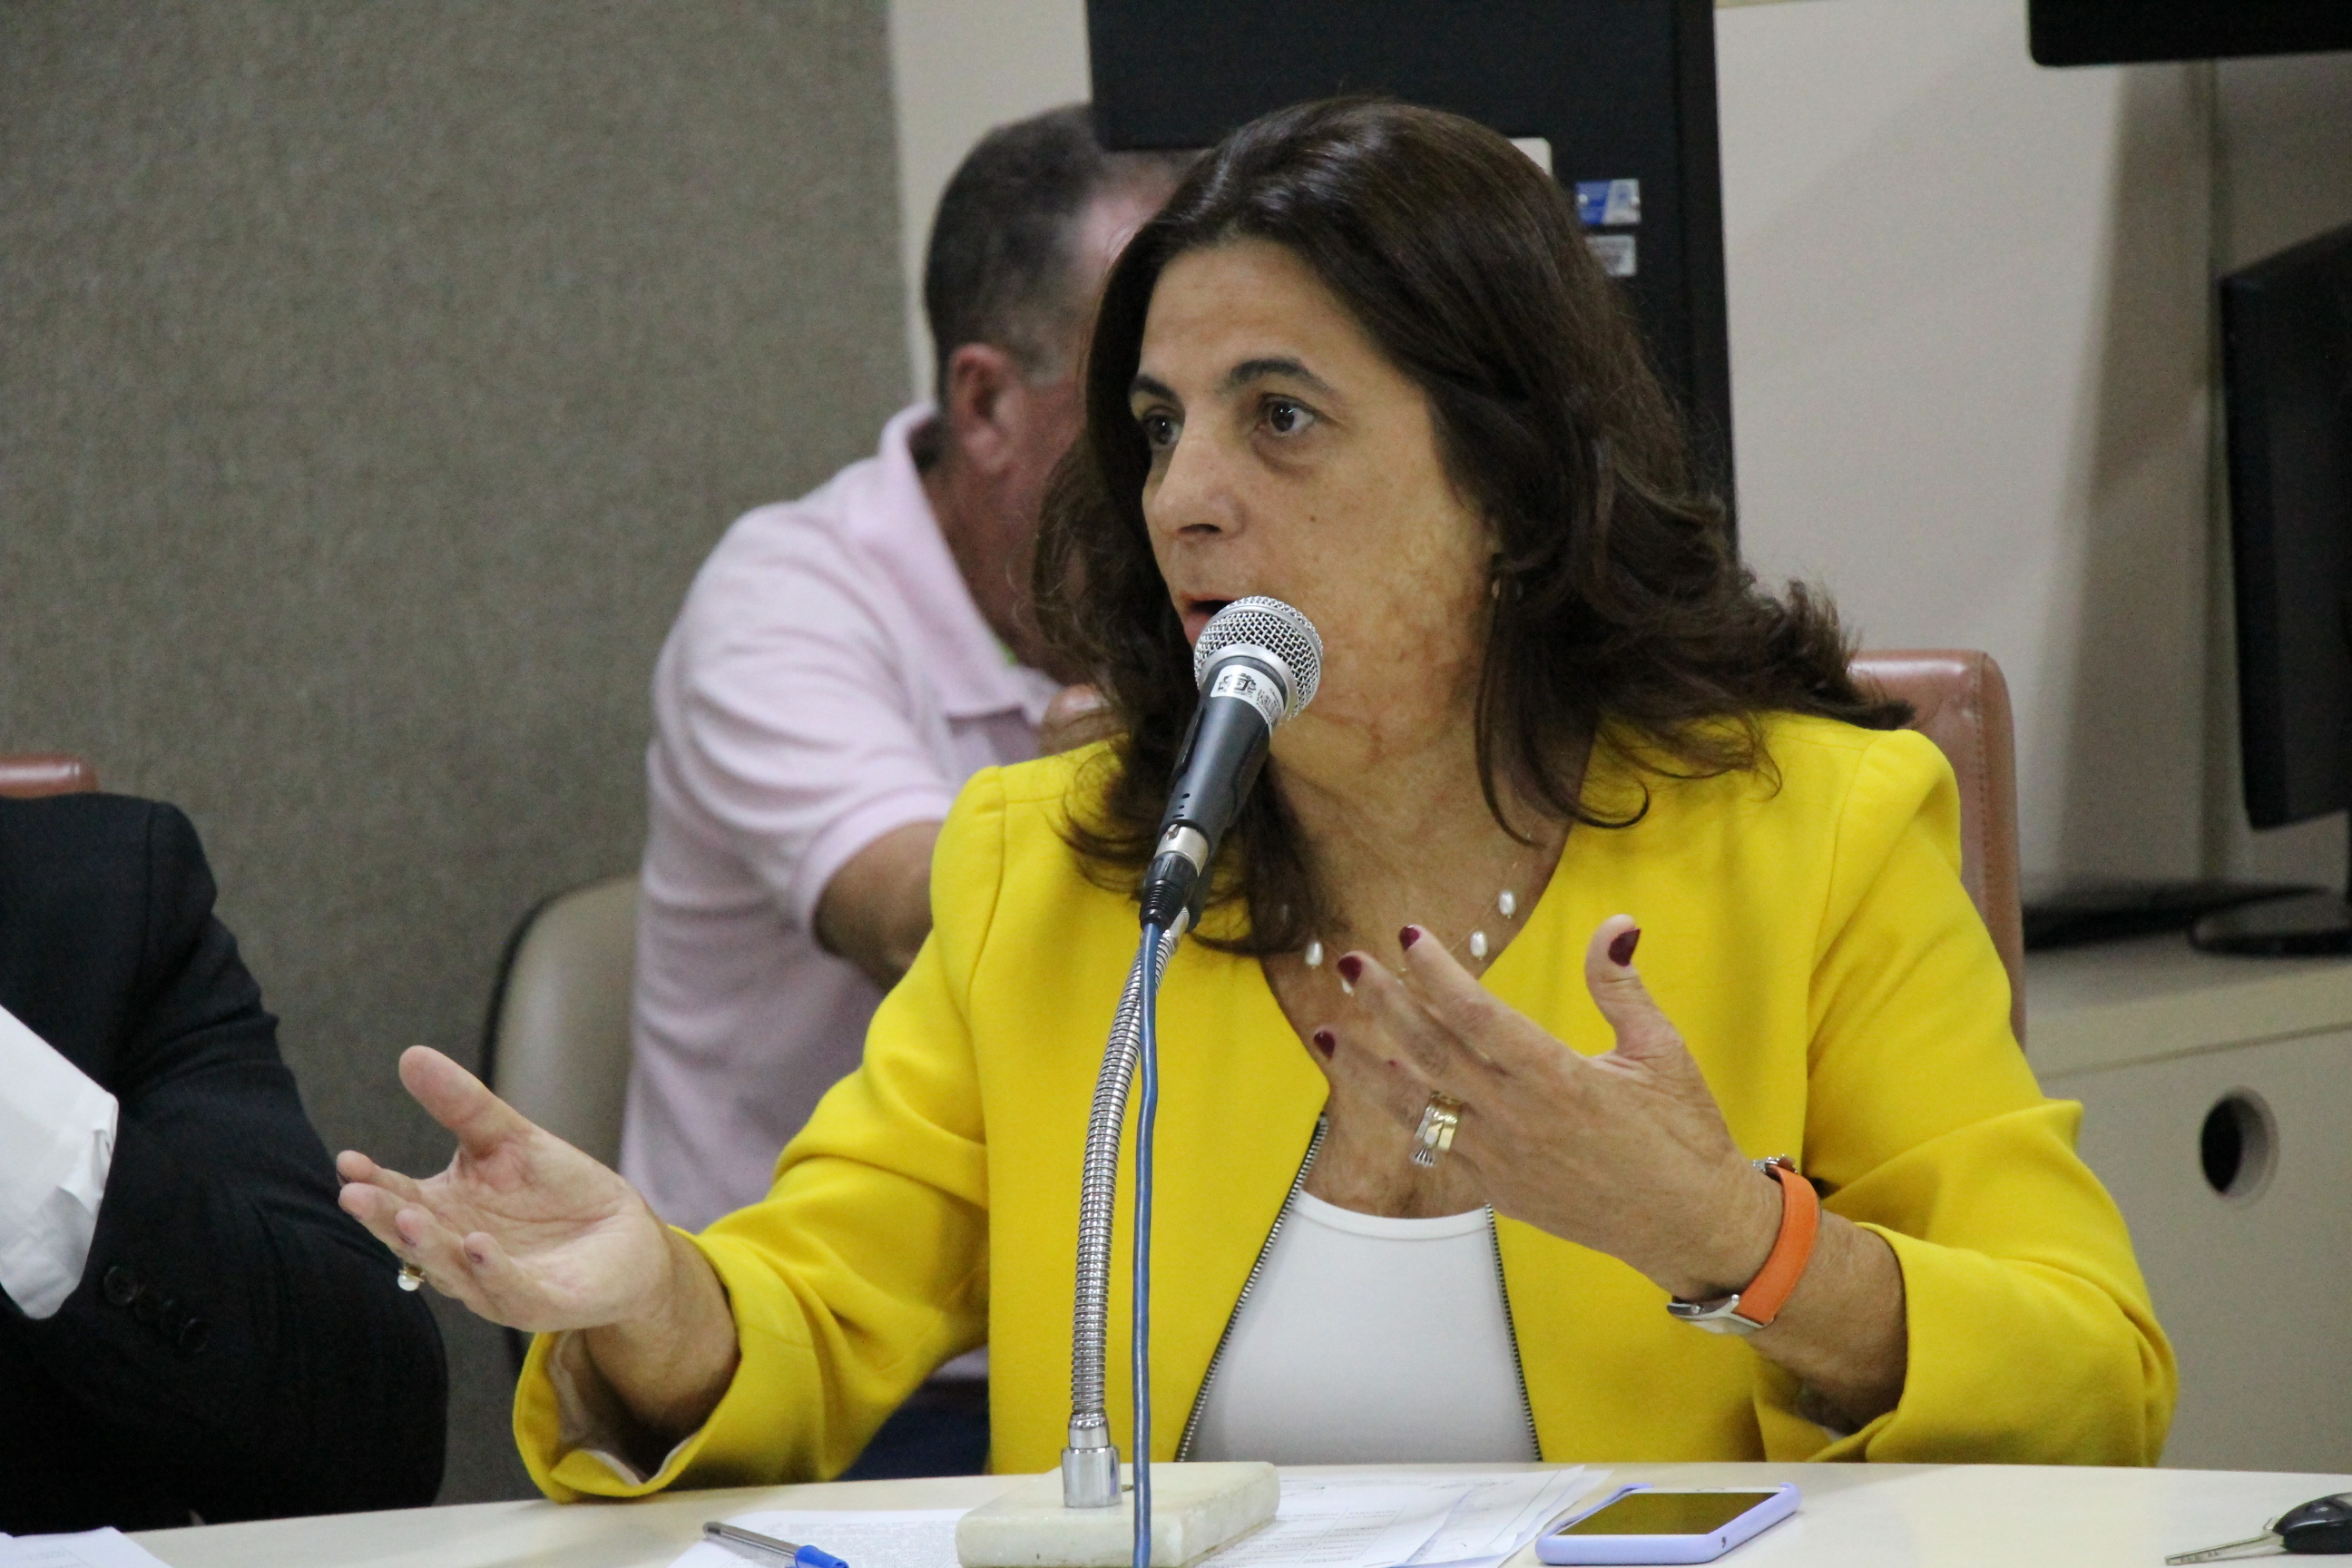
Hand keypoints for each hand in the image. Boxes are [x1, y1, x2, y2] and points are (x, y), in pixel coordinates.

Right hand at [340, 1046, 741, 1446]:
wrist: (625, 1237)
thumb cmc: (558, 1190)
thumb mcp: (510, 1139)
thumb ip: (463, 1106)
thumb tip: (410, 1054)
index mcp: (447, 1216)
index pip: (400, 1199)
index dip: (373, 1183)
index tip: (347, 1160)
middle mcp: (459, 1257)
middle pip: (415, 1238)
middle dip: (384, 1218)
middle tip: (353, 1193)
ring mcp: (496, 1285)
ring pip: (452, 1271)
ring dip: (429, 1246)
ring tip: (407, 1217)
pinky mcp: (541, 1302)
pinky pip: (510, 1289)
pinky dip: (490, 1269)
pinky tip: (476, 1245)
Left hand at [1320, 916, 1778, 1299]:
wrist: (1689, 1226)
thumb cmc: (1683, 1135)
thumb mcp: (1661, 1050)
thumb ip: (1621, 987)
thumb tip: (1615, 925)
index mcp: (1558, 1077)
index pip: (1478, 1015)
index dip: (1438, 974)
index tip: (1410, 937)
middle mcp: (1518, 1118)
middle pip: (1432, 1051)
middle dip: (1384, 1003)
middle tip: (1349, 963)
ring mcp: (1501, 1160)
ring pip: (1417, 1106)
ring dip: (1365, 1067)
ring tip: (1325, 1033)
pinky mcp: (1497, 1191)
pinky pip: (1435, 1147)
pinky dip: (1402, 1115)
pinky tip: (1375, 1088)